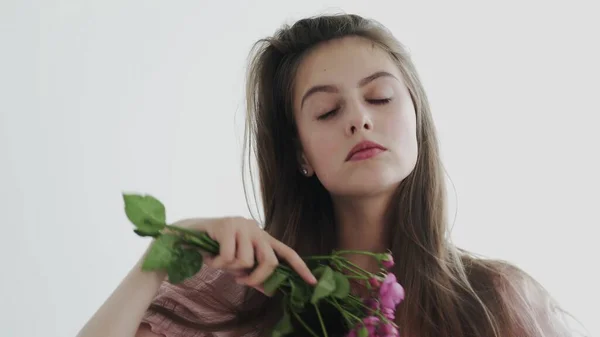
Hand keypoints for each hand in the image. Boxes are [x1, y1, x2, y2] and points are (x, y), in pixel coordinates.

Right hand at [172, 217, 317, 290]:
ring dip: (229, 269)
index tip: (312, 283)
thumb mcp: (236, 264)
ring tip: (217, 261)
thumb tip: (269, 290)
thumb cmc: (214, 250)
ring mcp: (242, 225)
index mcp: (261, 237)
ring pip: (246, 262)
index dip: (300, 268)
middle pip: (269, 262)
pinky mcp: (227, 225)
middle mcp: (256, 228)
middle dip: (256, 278)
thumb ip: (252, 274)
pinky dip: (217, 264)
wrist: (186, 234)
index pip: (287, 252)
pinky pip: (228, 258)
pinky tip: (209, 257)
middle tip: (240, 281)